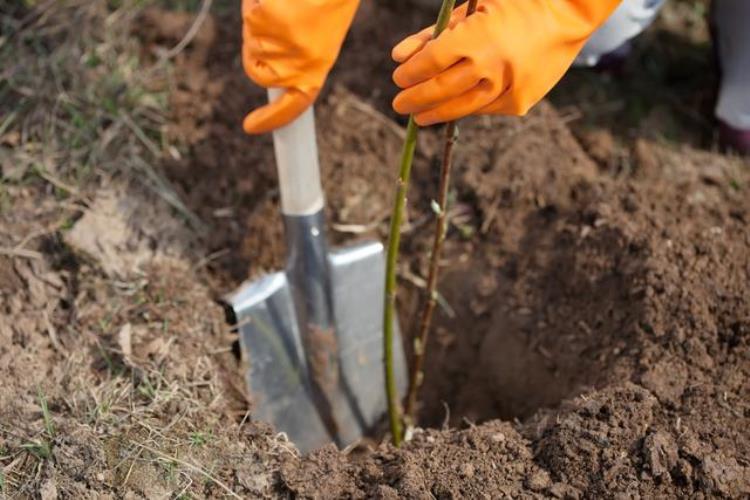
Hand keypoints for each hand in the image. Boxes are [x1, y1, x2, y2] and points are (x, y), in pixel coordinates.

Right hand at [241, 0, 358, 133]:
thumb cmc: (328, 1)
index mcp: (316, 70)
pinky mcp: (266, 20)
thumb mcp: (318, 37)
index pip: (293, 106)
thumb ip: (296, 60)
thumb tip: (268, 73)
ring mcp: (280, 44)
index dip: (271, 119)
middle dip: (255, 50)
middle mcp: (297, 64)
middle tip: (276, 23)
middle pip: (256, 70)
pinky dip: (257, 2)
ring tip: (285, 3)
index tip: (251, 127)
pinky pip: (249, 13)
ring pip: (250, 38)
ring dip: (259, 19)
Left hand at [391, 0, 620, 125]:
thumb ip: (433, 34)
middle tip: (400, 104)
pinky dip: (466, 109)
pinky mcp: (521, 101)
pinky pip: (485, 109)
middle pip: (442, 89)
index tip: (398, 78)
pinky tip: (452, 109)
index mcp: (477, 36)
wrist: (569, 15)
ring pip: (462, 107)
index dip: (412, 73)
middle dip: (416, 99)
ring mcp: (508, 86)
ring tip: (420, 116)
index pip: (432, 62)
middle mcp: (492, 65)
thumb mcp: (470, 9)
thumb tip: (397, 57)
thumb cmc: (513, 4)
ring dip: (436, 113)